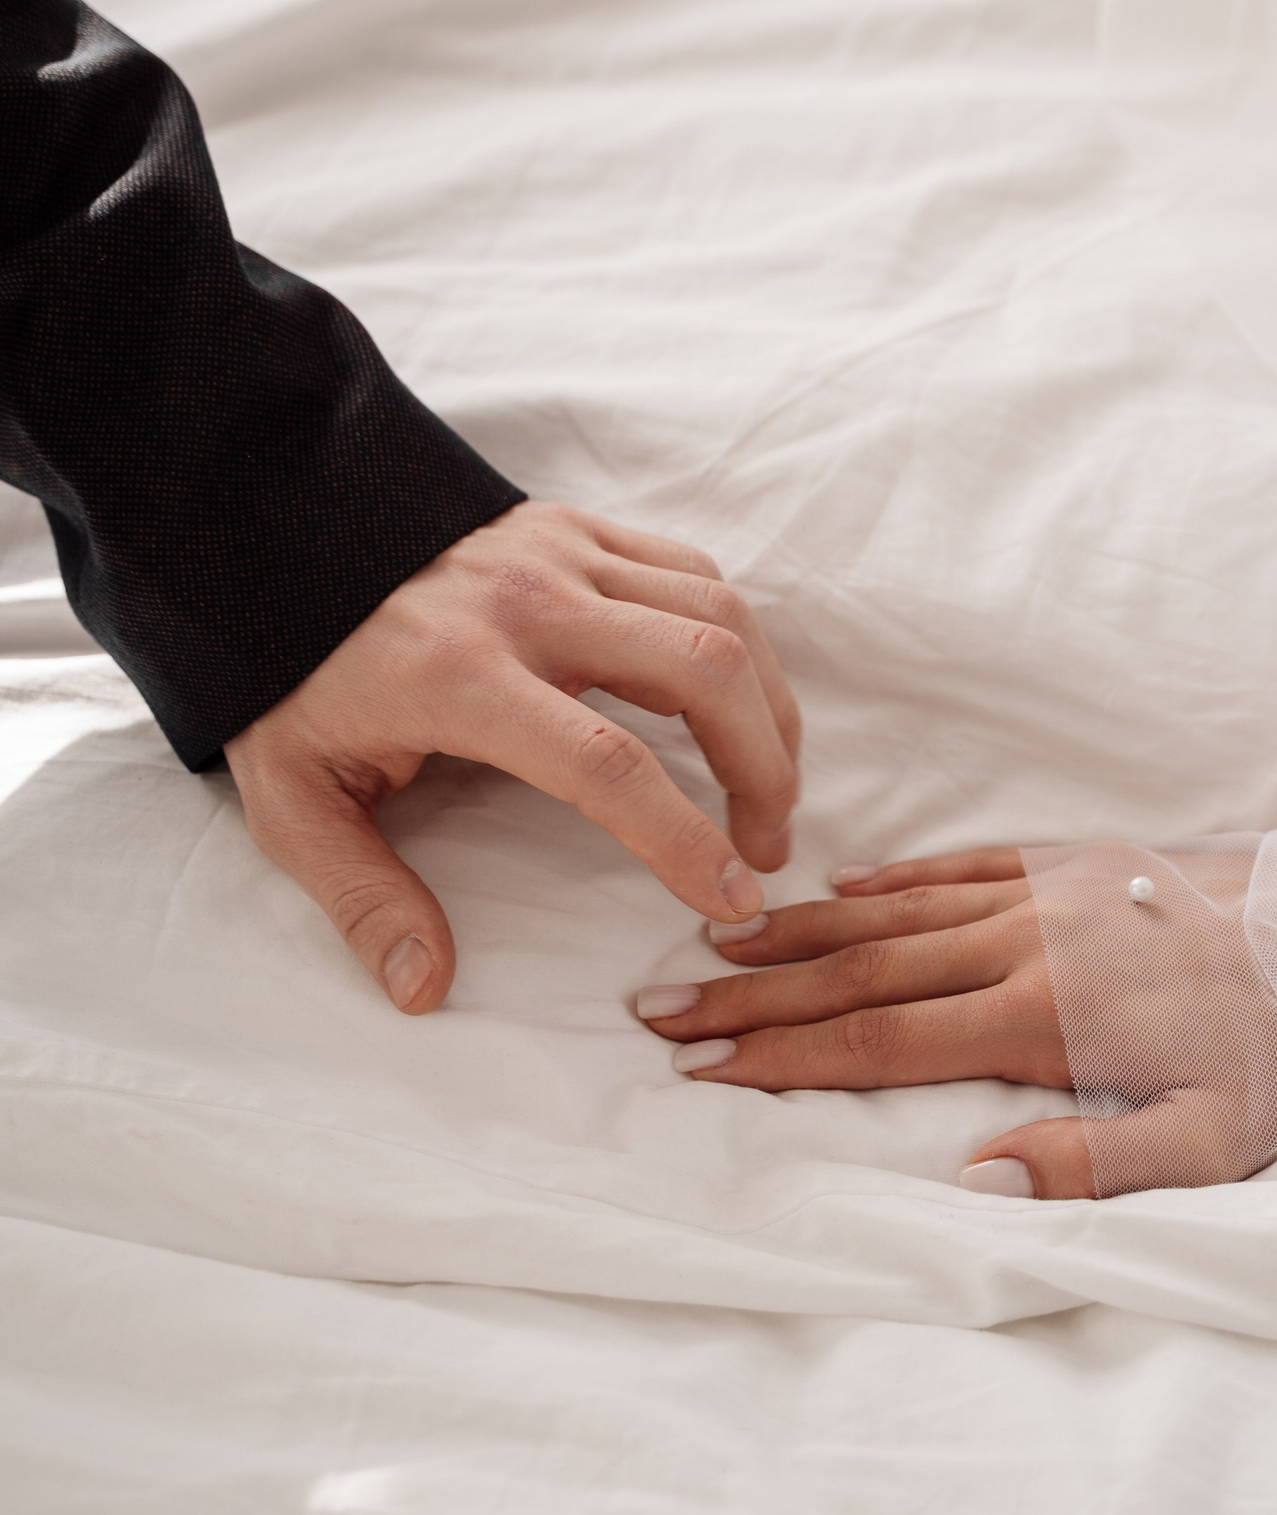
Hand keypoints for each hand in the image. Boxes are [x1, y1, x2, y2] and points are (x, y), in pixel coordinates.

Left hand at [227, 502, 800, 1011]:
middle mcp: (529, 604)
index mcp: (462, 677)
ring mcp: (560, 553)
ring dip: (766, 701)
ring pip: (718, 611)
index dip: (684, 838)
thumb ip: (362, 897)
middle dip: (765, 764)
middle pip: (704, 667)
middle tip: (768, 841)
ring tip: (767, 777)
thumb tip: (424, 987)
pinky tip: (727, 694)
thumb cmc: (292, 677)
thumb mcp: (296, 801)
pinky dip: (732, 636)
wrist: (270, 541)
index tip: (732, 896)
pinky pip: (690, 570)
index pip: (608, 763)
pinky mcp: (574, 527)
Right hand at [635, 844, 1276, 1197]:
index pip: (878, 1045)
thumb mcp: (1206, 1145)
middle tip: (655, 1009)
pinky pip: (960, 866)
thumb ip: (1085, 1166)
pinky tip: (838, 886)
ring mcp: (1046, 893)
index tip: (696, 1068)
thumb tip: (967, 1178)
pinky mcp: (1076, 862)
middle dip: (751, 995)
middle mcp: (1023, 944)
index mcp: (1040, 1018)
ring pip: (894, 913)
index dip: (779, 1059)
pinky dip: (891, 878)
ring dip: (797, 932)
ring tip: (710, 942)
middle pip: (859, 975)